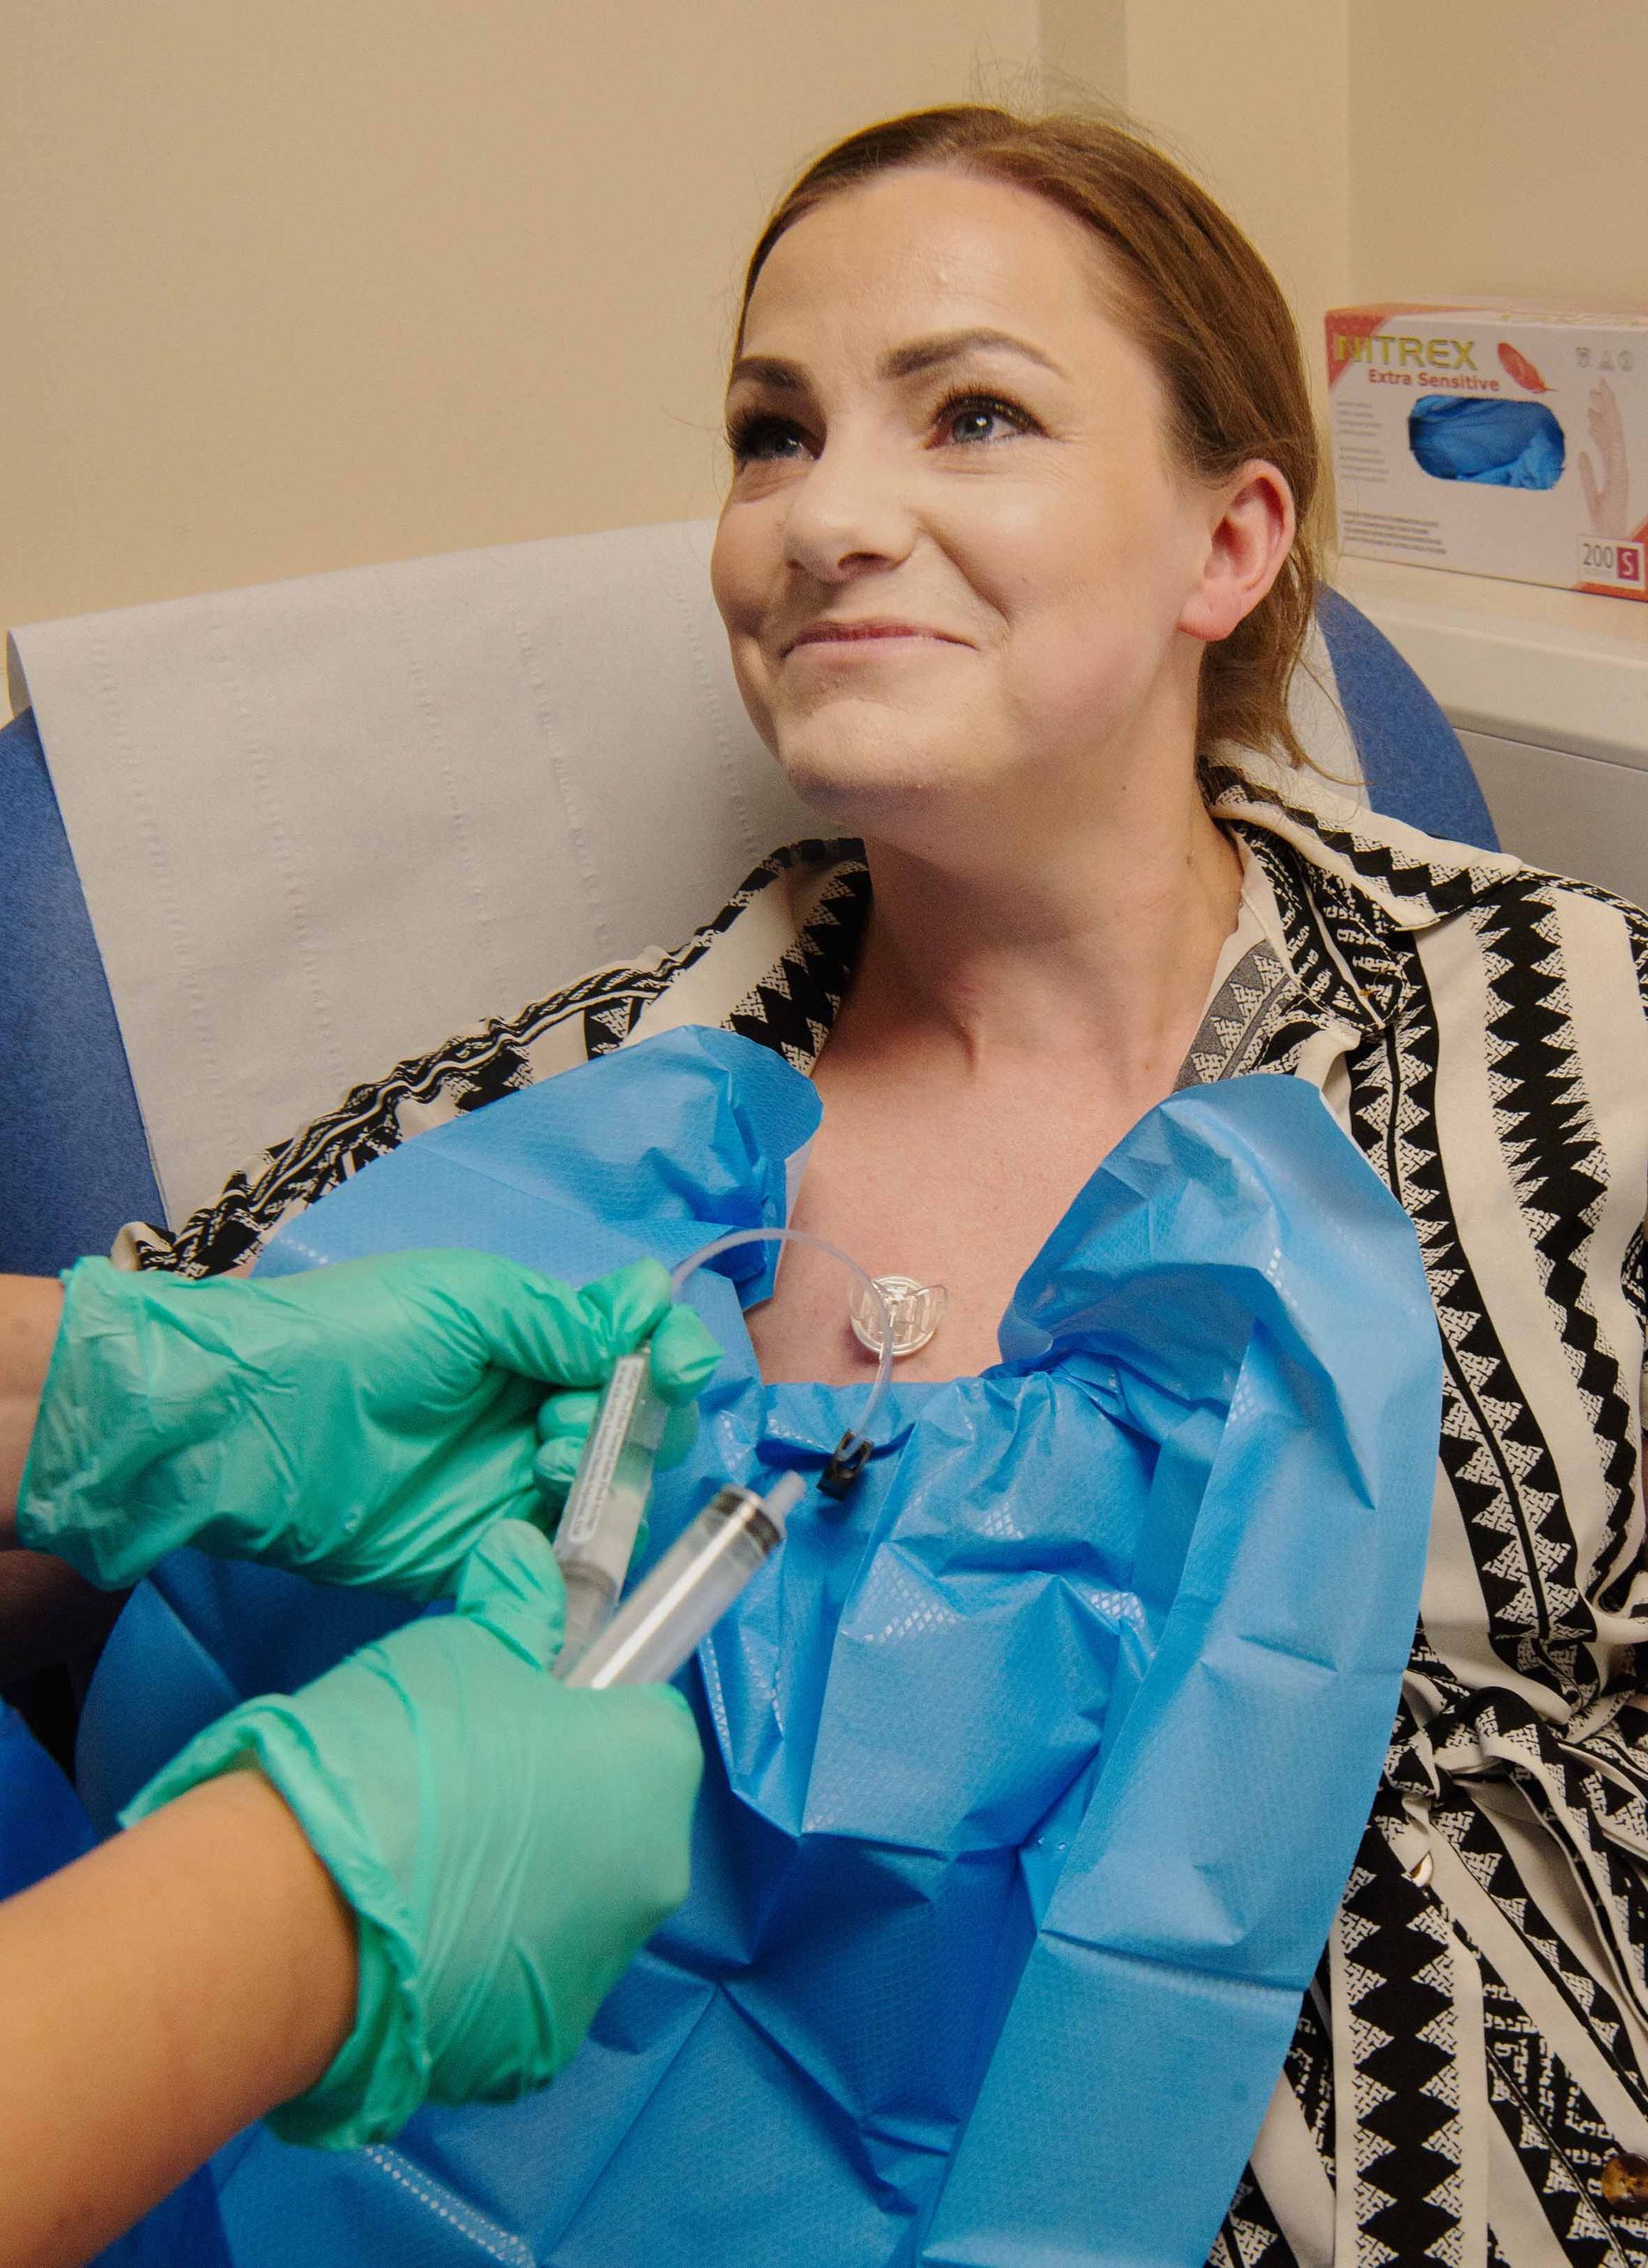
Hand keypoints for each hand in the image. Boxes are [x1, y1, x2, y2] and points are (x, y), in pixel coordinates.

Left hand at [19, 1252, 719, 1599]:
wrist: (253, 1427)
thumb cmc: (356, 1338)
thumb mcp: (465, 1299)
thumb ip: (560, 1319)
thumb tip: (642, 1324)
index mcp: (532, 1337)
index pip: (634, 1343)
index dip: (670, 1350)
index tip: (674, 1363)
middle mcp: (533, 1407)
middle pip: (638, 1420)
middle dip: (637, 1414)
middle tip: (569, 1414)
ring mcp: (512, 1481)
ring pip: (610, 1484)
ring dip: (602, 1466)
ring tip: (541, 1453)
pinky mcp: (485, 1547)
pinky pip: (563, 1552)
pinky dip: (578, 1538)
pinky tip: (543, 1511)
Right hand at [120, 1519, 703, 2146]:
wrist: (302, 1914)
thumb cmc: (403, 1754)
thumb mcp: (459, 1649)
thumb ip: (513, 1607)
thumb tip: (523, 1558)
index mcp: (656, 1770)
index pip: (648, 1722)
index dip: (586, 1711)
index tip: (520, 1712)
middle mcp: (654, 1878)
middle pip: (617, 1821)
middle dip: (561, 1802)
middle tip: (461, 1784)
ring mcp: (595, 1976)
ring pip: (570, 1908)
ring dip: (521, 1889)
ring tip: (420, 1866)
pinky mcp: (532, 2055)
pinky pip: (518, 1988)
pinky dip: (480, 1965)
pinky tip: (409, 1939)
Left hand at [1579, 379, 1629, 536]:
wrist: (1611, 536)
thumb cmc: (1603, 517)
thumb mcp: (1590, 491)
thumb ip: (1586, 472)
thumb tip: (1581, 453)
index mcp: (1613, 464)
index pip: (1607, 435)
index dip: (1601, 417)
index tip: (1592, 401)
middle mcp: (1619, 463)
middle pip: (1613, 430)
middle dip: (1606, 407)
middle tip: (1597, 386)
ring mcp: (1621, 470)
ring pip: (1614, 437)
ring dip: (1606, 417)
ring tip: (1598, 399)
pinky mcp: (1620, 480)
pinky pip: (1616, 458)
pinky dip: (1613, 444)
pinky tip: (1607, 429)